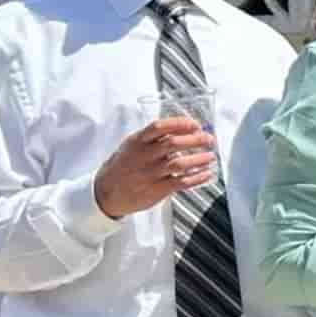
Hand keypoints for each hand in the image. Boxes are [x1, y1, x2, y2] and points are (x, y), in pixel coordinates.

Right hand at [92, 117, 217, 219]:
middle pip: (174, 144)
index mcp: (137, 142)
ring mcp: (150, 174)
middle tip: (209, 140)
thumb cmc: (124, 166)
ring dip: (200, 159)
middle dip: (196, 140)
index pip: (159, 127)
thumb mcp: (131, 146)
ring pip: (180, 163)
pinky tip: (206, 174)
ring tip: (210, 156)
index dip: (180, 124)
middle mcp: (143, 156)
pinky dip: (197, 178)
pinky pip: (181, 182)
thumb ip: (152, 138)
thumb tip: (182, 129)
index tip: (195, 125)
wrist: (105, 192)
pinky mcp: (156, 190)